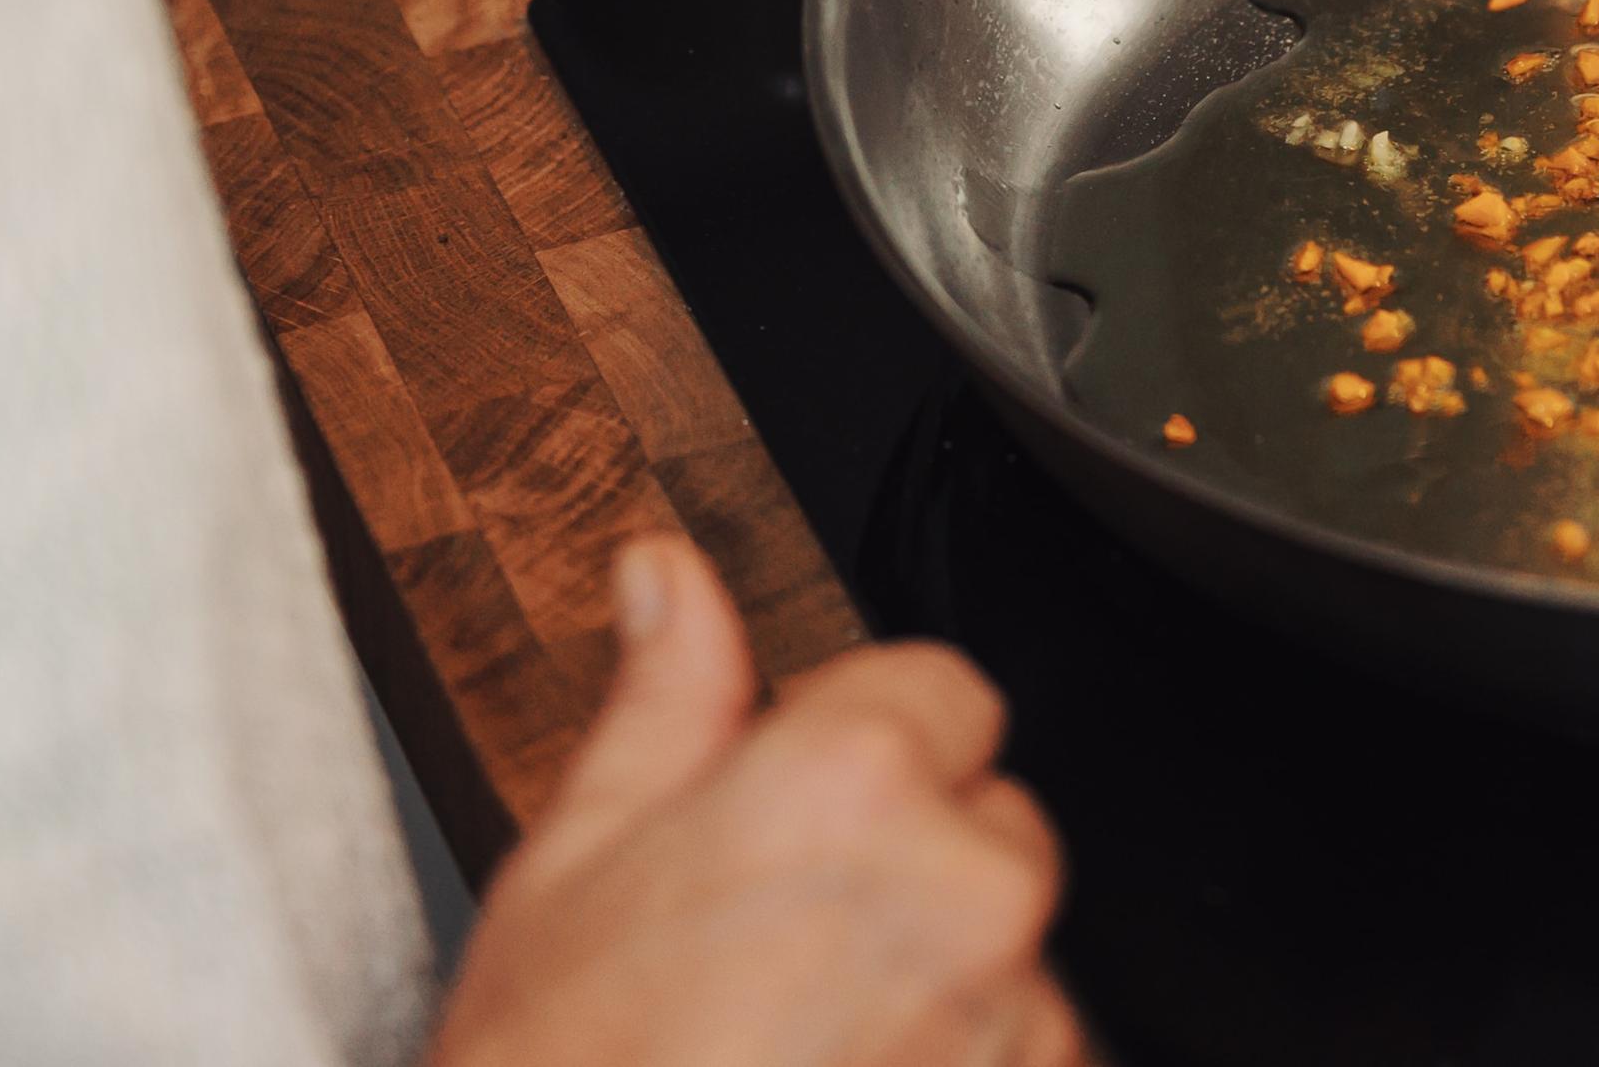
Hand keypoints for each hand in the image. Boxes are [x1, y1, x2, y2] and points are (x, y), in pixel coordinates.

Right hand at [428, 535, 1080, 1066]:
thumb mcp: (572, 865)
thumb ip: (664, 701)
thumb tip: (671, 580)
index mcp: (850, 782)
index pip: (944, 691)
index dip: (866, 755)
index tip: (806, 822)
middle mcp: (960, 888)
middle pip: (991, 831)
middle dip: (911, 879)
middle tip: (780, 962)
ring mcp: (1011, 1018)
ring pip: (1011, 966)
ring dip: (939, 999)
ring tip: (796, 1056)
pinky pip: (1025, 1063)